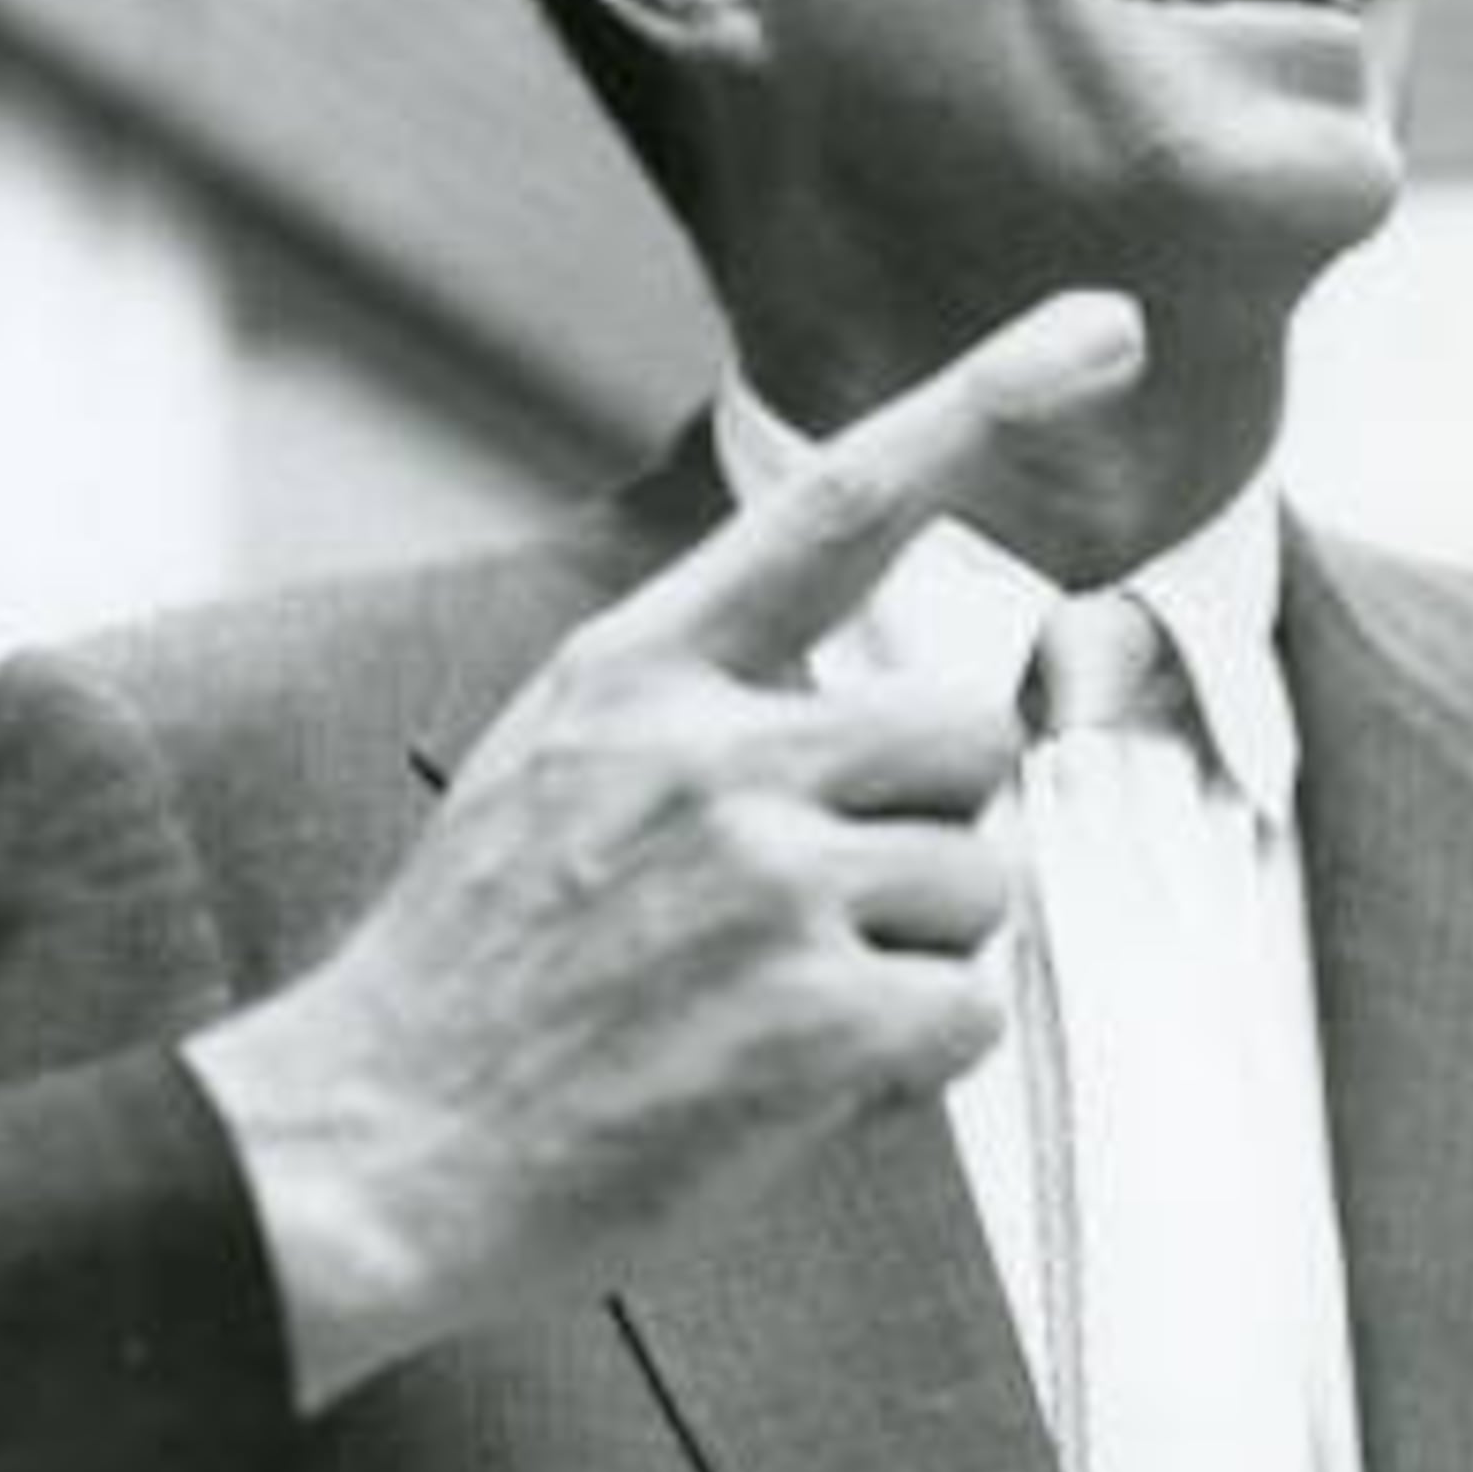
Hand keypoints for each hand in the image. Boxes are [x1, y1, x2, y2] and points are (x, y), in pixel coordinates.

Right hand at [186, 288, 1144, 1407]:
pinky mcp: (806, 1017)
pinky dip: (901, 1067)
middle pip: (961, 736)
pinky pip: (962, 1015)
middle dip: (924, 830)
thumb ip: (701, 713)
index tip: (1104, 325)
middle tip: (803, 913)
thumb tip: (910, 722)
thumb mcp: (547, 775)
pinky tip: (776, 1084)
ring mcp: (756, 881)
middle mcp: (702, 752)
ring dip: (908, 957)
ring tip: (760, 1006)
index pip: (834, 510)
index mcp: (632, 674)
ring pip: (977, 883)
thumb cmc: (473, 979)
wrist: (367, 1146)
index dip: (983, 404)